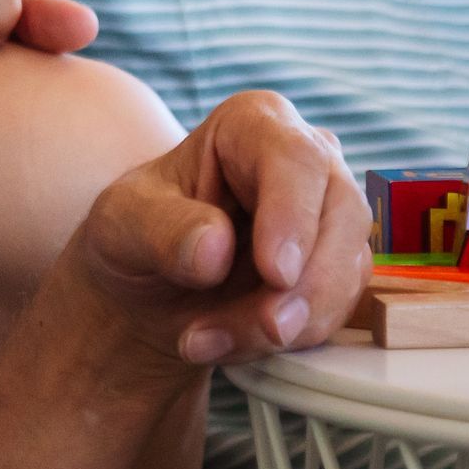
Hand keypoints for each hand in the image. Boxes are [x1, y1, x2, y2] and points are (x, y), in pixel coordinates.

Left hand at [68, 90, 368, 375]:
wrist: (152, 287)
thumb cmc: (138, 232)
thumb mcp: (122, 224)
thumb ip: (163, 230)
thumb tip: (216, 248)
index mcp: (251, 124)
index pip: (294, 157)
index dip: (292, 215)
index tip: (275, 273)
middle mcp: (305, 159)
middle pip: (341, 213)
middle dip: (305, 285)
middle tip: (263, 329)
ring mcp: (329, 214)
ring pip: (346, 269)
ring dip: (288, 322)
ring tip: (210, 341)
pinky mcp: (337, 267)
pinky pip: (338, 308)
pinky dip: (290, 339)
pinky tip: (229, 345)